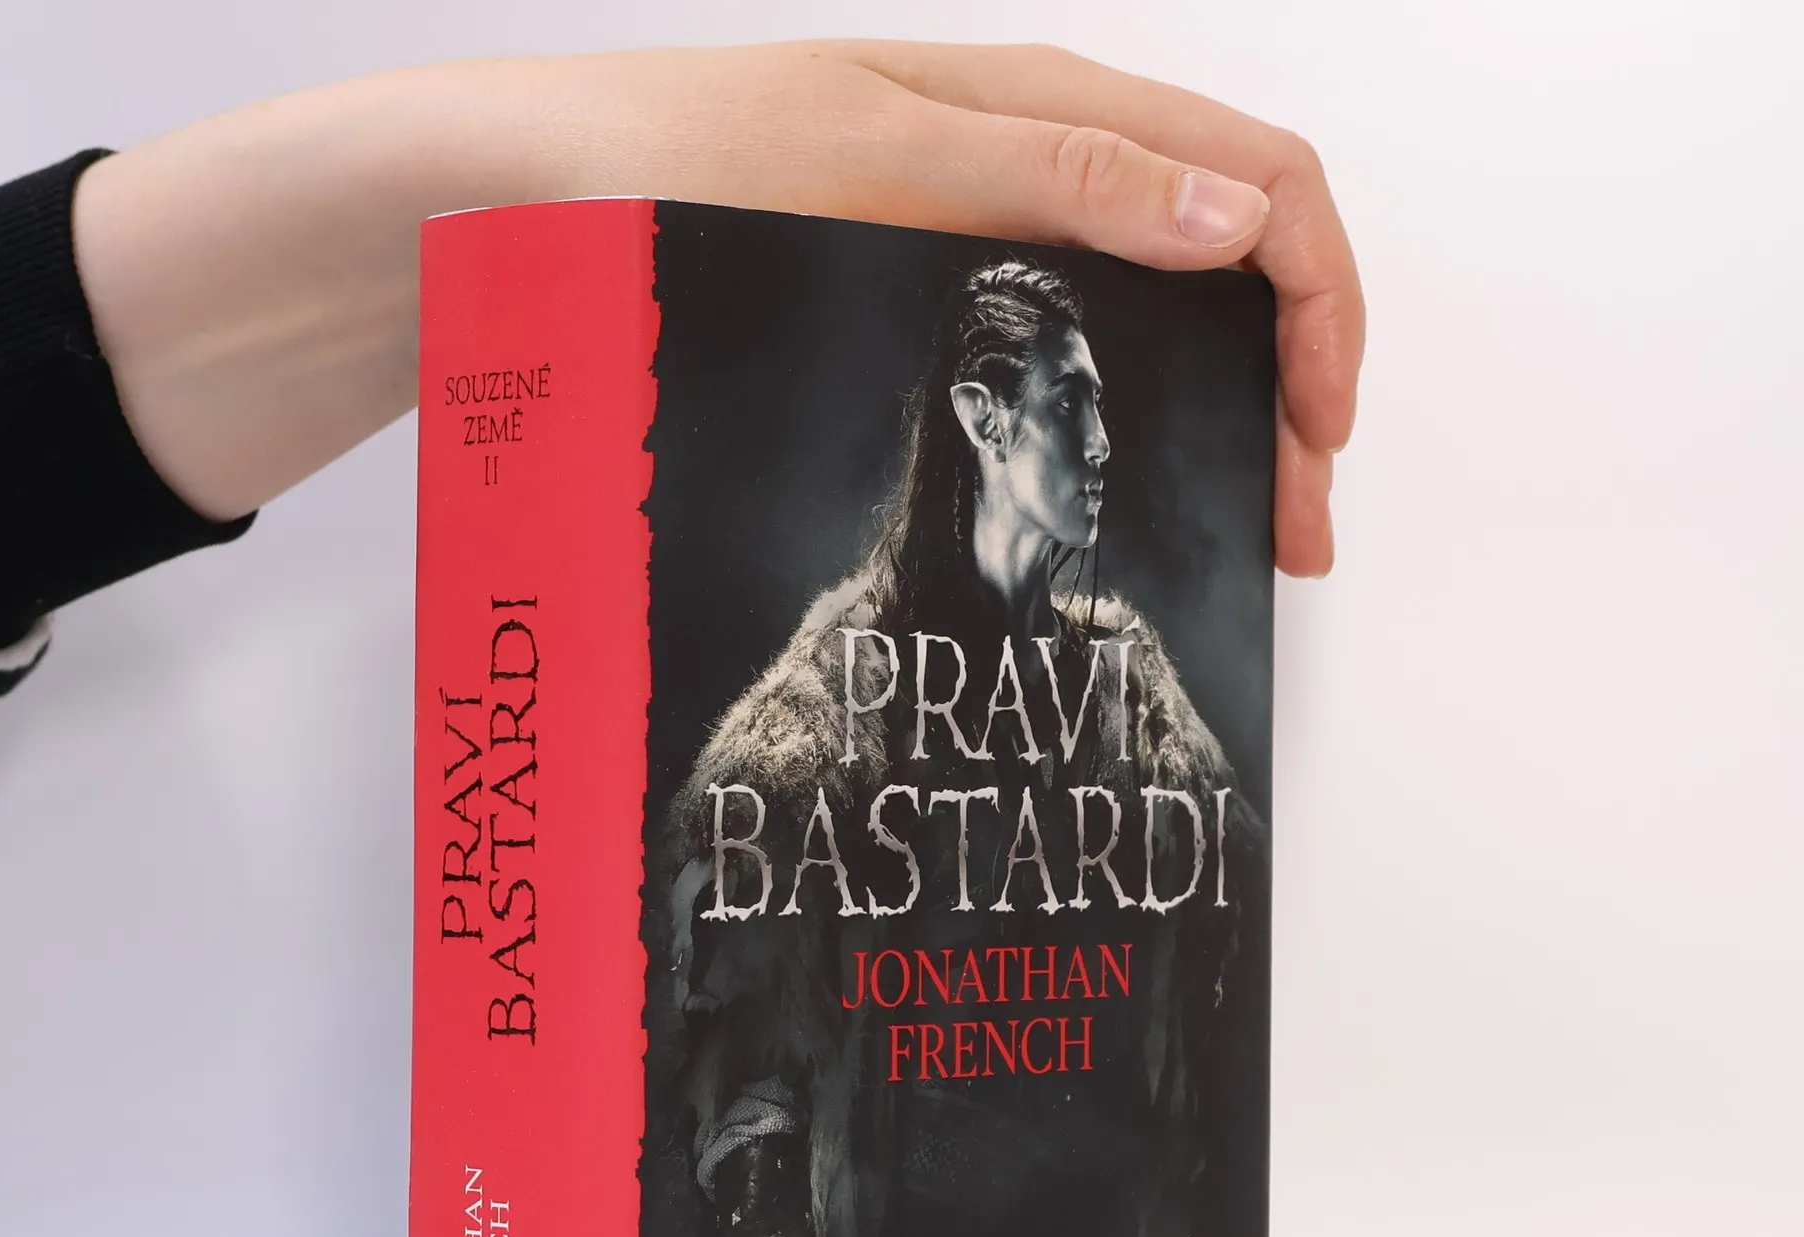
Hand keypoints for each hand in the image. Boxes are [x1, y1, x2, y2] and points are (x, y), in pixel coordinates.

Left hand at [75, 42, 1359, 572]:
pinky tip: (1116, 495)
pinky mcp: (916, 304)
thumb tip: (1242, 214)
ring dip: (1218, 416)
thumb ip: (1060, 181)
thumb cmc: (667, 167)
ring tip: (1232, 534)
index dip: (1321, 301)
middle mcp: (1024, 172)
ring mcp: (972, 242)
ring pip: (1154, 317)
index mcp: (1040, 109)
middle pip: (1225, 258)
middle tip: (1295, 525)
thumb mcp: (881, 161)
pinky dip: (1123, 422)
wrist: (508, 207)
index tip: (1319, 434)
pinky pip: (1063, 351)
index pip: (1257, 176)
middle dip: (1289, 383)